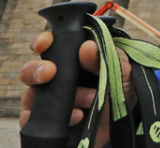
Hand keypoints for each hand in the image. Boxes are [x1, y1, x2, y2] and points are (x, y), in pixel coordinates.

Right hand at [19, 32, 132, 146]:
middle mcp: (56, 78)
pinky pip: (33, 119)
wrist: (123, 122)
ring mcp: (49, 100)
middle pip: (30, 70)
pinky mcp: (48, 121)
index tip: (43, 44)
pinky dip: (56, 117)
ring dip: (63, 96)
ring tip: (91, 99)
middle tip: (51, 72)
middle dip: (37, 69)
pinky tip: (78, 116)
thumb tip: (87, 47)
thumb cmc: (121, 92)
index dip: (42, 42)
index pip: (49, 46)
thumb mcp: (121, 73)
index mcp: (72, 60)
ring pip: (32, 95)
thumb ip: (105, 59)